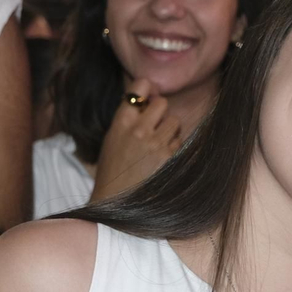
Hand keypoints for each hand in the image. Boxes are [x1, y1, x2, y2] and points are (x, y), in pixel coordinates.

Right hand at [90, 78, 182, 201]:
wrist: (115, 203)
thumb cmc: (113, 172)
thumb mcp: (112, 139)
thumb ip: (129, 118)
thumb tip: (150, 95)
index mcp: (120, 123)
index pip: (139, 87)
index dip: (146, 89)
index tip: (148, 94)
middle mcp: (138, 130)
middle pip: (162, 103)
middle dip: (160, 112)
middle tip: (154, 125)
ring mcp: (155, 145)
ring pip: (174, 122)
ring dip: (169, 131)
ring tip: (156, 147)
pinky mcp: (169, 159)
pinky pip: (179, 142)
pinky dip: (173, 149)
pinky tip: (161, 161)